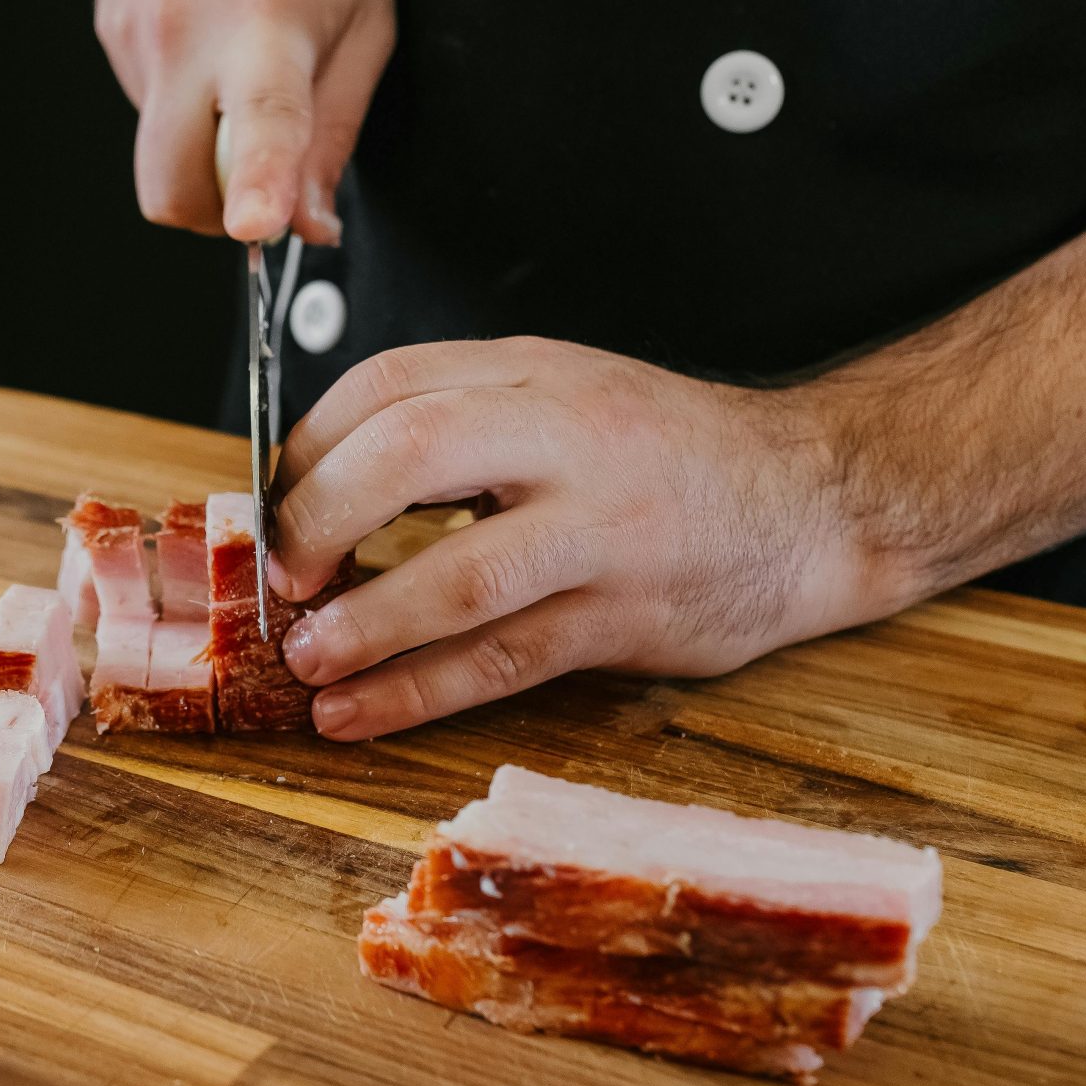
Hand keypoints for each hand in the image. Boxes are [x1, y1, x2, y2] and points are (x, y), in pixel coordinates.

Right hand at [92, 0, 391, 245]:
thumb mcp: (369, 22)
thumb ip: (333, 135)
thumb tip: (309, 227)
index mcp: (267, 21)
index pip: (258, 121)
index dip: (254, 182)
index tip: (253, 225)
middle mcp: (184, 28)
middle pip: (169, 188)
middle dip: (214, 211)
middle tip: (263, 169)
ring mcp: (134, 28)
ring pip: (158, 148)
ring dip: (202, 136)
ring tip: (243, 53)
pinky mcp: (108, 23)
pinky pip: (147, 103)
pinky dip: (183, 95)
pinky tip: (210, 28)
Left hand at [270, 338, 904, 739]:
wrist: (814, 501)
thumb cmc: (664, 455)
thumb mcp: (560, 395)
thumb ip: (454, 422)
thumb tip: (313, 491)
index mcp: (536, 372)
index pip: (393, 383)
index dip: (311, 444)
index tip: (270, 503)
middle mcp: (568, 438)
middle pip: (415, 452)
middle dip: (323, 518)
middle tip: (280, 575)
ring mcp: (602, 532)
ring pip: (462, 576)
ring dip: (366, 625)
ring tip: (304, 660)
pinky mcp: (624, 619)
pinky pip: (503, 661)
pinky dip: (417, 693)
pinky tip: (359, 713)